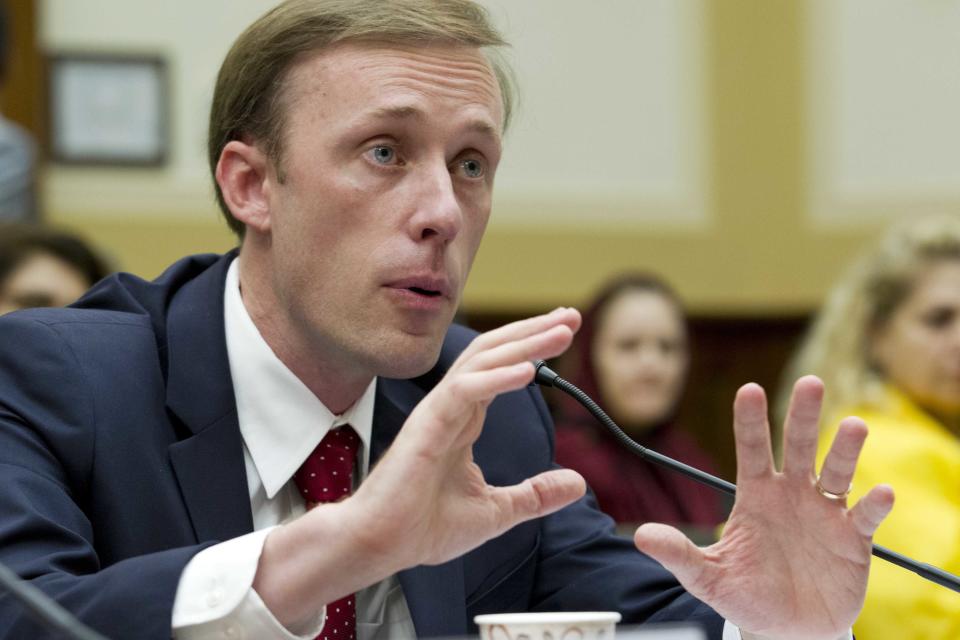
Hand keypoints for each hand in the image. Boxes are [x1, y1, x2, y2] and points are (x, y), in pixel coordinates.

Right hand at [350, 306, 586, 567]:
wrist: (382, 545)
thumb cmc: (424, 526)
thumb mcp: (496, 511)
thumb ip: (535, 494)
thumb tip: (578, 483)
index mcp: (464, 419)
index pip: (502, 368)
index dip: (533, 347)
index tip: (566, 332)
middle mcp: (452, 406)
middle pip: (494, 352)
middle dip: (534, 331)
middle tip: (572, 316)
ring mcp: (438, 411)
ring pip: (482, 361)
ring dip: (524, 344)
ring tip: (560, 332)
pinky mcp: (427, 425)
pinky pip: (464, 390)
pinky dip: (497, 378)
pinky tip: (528, 371)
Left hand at [634, 376, 893, 639]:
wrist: (787, 632)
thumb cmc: (746, 595)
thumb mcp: (708, 577)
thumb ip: (679, 554)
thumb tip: (642, 537)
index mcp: (755, 495)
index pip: (751, 448)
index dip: (750, 420)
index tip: (750, 389)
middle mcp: (791, 494)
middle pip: (797, 446)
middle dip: (803, 415)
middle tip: (809, 383)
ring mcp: (824, 512)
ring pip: (836, 471)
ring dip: (846, 449)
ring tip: (854, 425)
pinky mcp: (853, 538)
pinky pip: (864, 515)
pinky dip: (874, 504)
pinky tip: (881, 493)